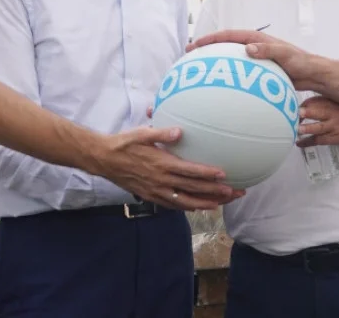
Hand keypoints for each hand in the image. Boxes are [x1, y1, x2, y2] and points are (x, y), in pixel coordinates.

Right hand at [98, 126, 244, 210]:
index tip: (224, 175)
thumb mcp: (142, 133)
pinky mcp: (151, 196)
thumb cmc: (124, 143)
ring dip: (206, 203)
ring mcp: (156, 191)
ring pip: (186, 202)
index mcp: (162, 164)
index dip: (208, 174)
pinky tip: (198, 207)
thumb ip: (162, 132)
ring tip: (222, 204)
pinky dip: (188, 207)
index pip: (190, 171)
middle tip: (235, 192)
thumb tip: (180, 131)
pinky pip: (173, 205)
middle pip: (194, 189)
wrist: (104, 159)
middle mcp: (162, 180)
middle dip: (216, 192)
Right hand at [189, 30, 324, 91]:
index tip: (195, 45)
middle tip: (189, 56)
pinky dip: (229, 79)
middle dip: (207, 50)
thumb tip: (248, 49)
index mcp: (257, 40)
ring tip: (200, 75)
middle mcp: (254, 48)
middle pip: (225, 47)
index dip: (210, 39)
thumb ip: (268, 51)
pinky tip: (222, 95)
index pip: (228, 36)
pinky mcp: (258, 72)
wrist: (313, 75)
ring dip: (216, 65)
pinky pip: (240, 74)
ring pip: (230, 61)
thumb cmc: (302, 62)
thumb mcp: (286, 55)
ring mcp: (255, 60)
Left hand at [297, 96, 338, 146]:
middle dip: (300, 113)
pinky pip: (319, 140)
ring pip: (316, 127)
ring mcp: (335, 126)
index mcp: (332, 101)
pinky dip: (307, 142)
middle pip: (313, 111)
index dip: (301, 105)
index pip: (312, 100)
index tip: (292, 109)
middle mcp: (332, 112)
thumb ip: (324, 100)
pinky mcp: (337, 138)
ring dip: (303, 129)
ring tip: (294, 130)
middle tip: (288, 117)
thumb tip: (304, 103)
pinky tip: (299, 143)